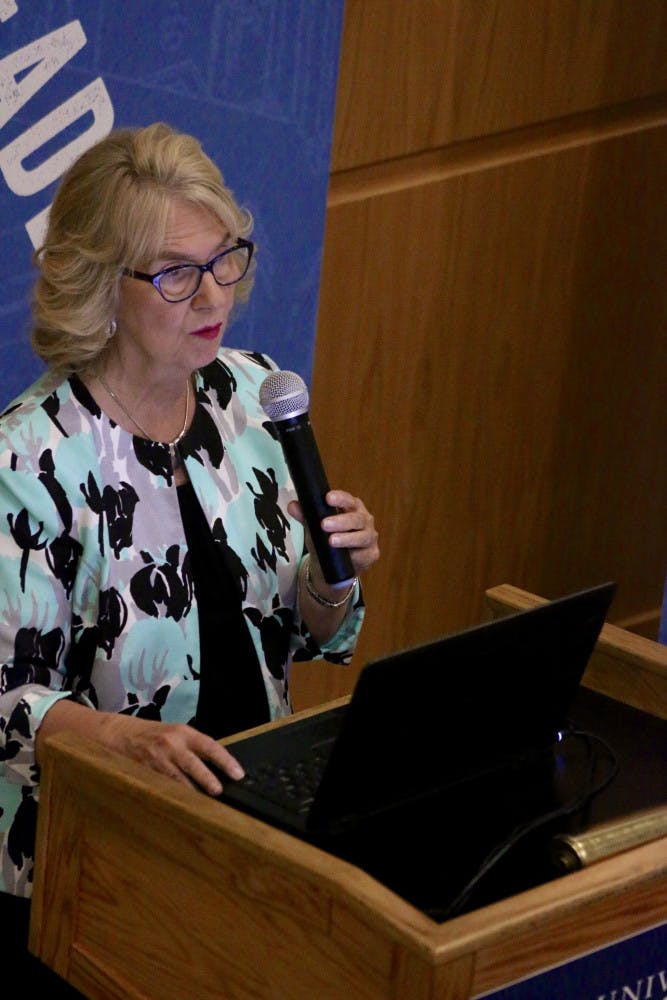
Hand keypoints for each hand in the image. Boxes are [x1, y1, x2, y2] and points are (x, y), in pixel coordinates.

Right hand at [99, 713, 244, 795]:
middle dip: (207, 779)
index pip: (210, 746)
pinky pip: (162, 787)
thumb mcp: (175, 734)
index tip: (238, 774)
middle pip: (193, 764)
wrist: (119, 734)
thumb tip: (219, 767)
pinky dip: (173, 796)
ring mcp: (156, 759)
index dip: (225, 760)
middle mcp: (171, 744)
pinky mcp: (145, 772)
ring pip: (177, 779)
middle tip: (219, 791)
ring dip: (191, 792)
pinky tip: (182, 806)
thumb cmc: (153, 735)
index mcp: (183, 733)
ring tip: (204, 805)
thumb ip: (193, 748)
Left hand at [288, 489, 378, 579]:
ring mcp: (369, 537)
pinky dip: (355, 556)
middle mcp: (364, 520)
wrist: (336, 565)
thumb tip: (293, 505)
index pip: (348, 500)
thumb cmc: (327, 539)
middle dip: (341, 521)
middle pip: (356, 518)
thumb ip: (305, 516)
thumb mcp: (315, 527)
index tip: (328, 498)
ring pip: (362, 537)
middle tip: (324, 524)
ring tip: (331, 541)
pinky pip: (364, 555)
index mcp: (352, 508)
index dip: (340, 498)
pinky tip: (347, 557)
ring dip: (347, 539)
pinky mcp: (371, 554)